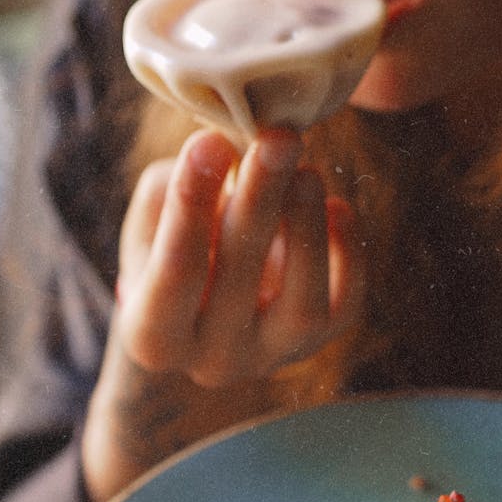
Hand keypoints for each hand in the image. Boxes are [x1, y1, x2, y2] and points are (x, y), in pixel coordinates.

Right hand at [82, 127, 363, 501]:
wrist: (209, 305)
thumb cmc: (172, 248)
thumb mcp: (153, 221)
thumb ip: (175, 191)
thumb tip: (228, 150)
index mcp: (155, 339)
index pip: (175, 273)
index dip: (191, 205)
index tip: (209, 141)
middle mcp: (213, 363)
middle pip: (239, 284)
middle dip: (259, 202)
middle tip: (278, 138)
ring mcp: (269, 359)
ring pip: (301, 307)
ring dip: (307, 229)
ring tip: (308, 171)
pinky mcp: (316, 345)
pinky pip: (345, 307)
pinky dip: (347, 254)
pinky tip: (337, 207)